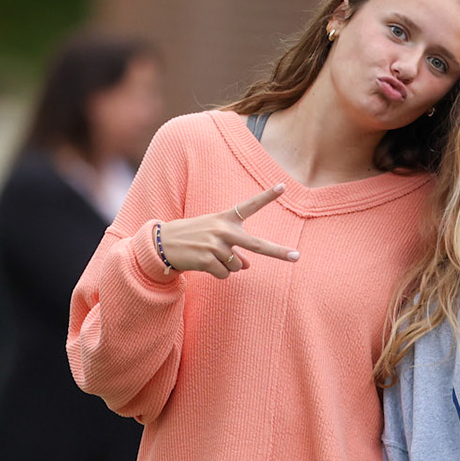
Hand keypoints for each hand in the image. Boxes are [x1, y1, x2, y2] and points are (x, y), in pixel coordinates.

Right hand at [155, 185, 298, 279]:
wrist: (163, 244)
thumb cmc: (193, 238)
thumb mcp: (214, 237)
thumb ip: (235, 249)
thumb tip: (248, 266)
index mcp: (225, 218)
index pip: (250, 205)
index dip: (267, 195)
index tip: (283, 185)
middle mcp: (223, 230)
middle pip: (257, 244)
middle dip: (278, 252)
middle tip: (296, 256)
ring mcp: (215, 245)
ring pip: (238, 266)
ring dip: (227, 267)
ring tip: (209, 257)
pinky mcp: (207, 260)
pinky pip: (225, 274)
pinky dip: (217, 274)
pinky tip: (203, 264)